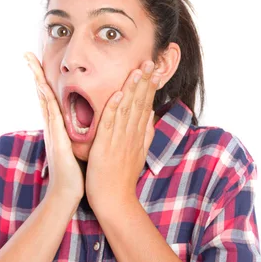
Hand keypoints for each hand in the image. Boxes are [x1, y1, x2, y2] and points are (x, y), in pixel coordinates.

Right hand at [24, 51, 84, 202]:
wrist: (66, 195)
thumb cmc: (74, 173)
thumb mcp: (75, 147)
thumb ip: (75, 134)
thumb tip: (84, 124)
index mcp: (58, 127)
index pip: (50, 98)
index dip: (44, 79)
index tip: (39, 62)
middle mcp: (52, 127)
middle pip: (42, 94)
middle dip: (35, 74)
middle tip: (26, 54)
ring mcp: (52, 133)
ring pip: (44, 101)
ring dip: (36, 82)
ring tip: (29, 64)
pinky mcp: (57, 141)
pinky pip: (52, 117)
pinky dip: (47, 102)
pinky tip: (44, 89)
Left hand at [85, 60, 160, 211]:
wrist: (115, 200)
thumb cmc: (122, 178)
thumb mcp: (139, 154)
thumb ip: (145, 134)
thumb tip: (151, 116)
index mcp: (137, 136)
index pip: (145, 106)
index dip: (149, 86)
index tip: (155, 69)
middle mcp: (131, 135)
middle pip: (140, 103)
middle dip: (145, 81)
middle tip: (150, 60)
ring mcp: (119, 141)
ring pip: (127, 110)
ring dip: (132, 88)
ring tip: (138, 69)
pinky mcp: (105, 147)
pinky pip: (110, 125)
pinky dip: (114, 108)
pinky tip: (118, 94)